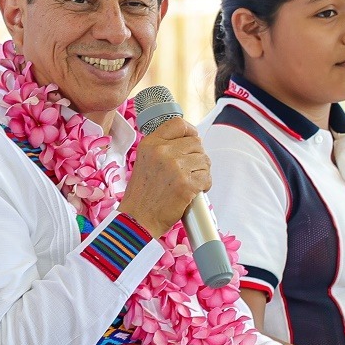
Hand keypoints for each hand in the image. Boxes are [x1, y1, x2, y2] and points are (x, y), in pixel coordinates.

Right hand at [118, 118, 210, 238]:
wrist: (137, 220)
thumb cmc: (142, 196)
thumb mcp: (144, 162)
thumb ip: (162, 149)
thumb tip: (189, 141)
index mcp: (150, 144)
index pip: (178, 124)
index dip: (190, 132)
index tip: (193, 140)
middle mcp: (162, 152)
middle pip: (196, 143)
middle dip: (197, 157)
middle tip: (190, 171)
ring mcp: (175, 167)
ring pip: (204, 160)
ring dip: (202, 172)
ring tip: (190, 183)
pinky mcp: (186, 184)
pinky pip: (206, 177)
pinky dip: (205, 185)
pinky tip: (194, 192)